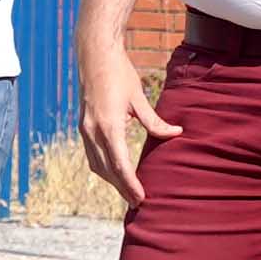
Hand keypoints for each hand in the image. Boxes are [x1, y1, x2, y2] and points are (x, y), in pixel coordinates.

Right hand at [77, 40, 173, 203]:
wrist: (95, 56)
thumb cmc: (119, 73)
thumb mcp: (139, 98)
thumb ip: (155, 121)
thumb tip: (176, 133)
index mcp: (109, 126)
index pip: (120, 165)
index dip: (130, 185)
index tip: (141, 198)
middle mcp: (93, 131)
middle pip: (107, 171)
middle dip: (122, 188)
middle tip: (138, 203)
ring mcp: (85, 129)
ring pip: (97, 166)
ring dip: (112, 180)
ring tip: (128, 191)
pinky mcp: (84, 126)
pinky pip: (92, 155)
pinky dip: (104, 168)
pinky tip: (115, 172)